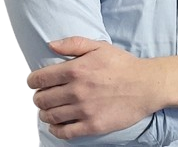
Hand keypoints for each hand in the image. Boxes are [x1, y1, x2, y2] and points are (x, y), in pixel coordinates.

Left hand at [26, 37, 154, 138]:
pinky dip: (55, 129)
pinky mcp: (92, 126)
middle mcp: (76, 90)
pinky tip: (56, 124)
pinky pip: (64, 132)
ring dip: (44, 113)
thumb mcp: (99, 46)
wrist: (145, 85)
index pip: (39, 79)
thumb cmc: (121, 64)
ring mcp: (83, 110)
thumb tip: (49, 45)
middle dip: (38, 97)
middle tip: (42, 96)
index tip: (34, 83)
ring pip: (50, 116)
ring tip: (48, 110)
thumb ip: (73, 44)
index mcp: (76, 69)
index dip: (32, 81)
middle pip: (42, 99)